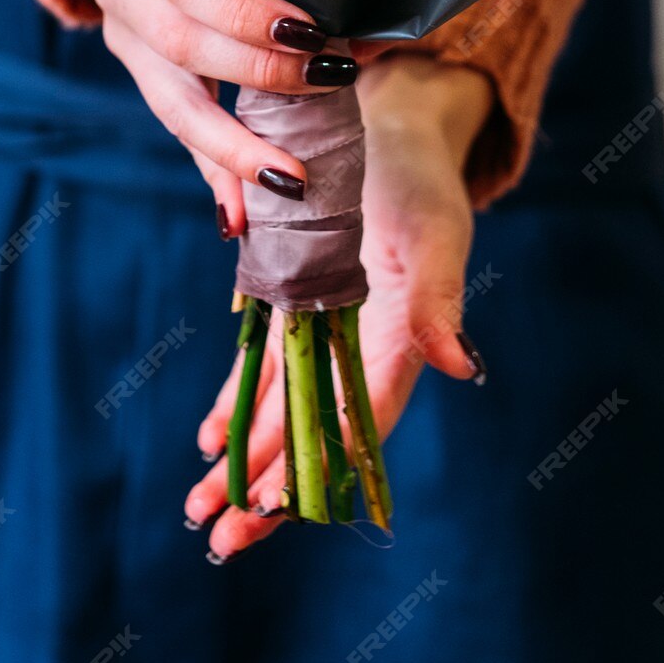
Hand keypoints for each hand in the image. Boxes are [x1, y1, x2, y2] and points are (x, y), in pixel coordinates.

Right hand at [85, 0, 374, 231]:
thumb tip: (374, 38)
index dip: (247, 15)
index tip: (313, 36)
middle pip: (181, 43)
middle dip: (258, 75)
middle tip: (327, 86)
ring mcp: (119, 27)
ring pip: (170, 100)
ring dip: (234, 144)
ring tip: (288, 178)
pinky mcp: (130, 65)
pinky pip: (174, 127)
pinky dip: (212, 170)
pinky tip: (238, 215)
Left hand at [183, 52, 494, 556]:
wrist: (392, 122)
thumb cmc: (422, 179)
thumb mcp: (437, 233)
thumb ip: (441, 303)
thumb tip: (463, 368)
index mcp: (399, 341)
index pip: (353, 423)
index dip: (313, 470)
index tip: (268, 510)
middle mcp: (359, 344)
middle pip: (310, 431)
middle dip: (265, 488)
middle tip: (217, 540)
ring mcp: (323, 325)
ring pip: (280, 407)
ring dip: (244, 458)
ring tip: (200, 506)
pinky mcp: (294, 299)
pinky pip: (263, 365)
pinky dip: (238, 403)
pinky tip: (209, 439)